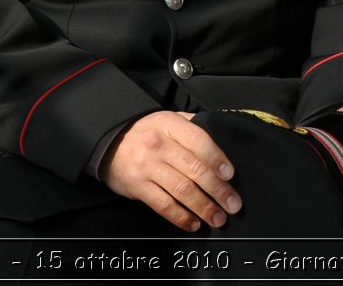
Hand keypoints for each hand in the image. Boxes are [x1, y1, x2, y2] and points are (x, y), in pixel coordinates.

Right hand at [102, 111, 241, 231]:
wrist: (109, 144)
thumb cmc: (147, 133)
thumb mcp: (168, 120)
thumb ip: (193, 126)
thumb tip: (224, 139)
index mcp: (170, 125)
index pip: (199, 141)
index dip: (217, 159)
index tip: (230, 175)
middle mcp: (159, 145)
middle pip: (194, 169)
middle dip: (218, 190)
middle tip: (233, 205)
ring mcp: (147, 167)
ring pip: (182, 190)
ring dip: (204, 207)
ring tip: (218, 218)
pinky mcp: (139, 187)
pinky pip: (164, 205)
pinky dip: (181, 217)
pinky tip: (194, 223)